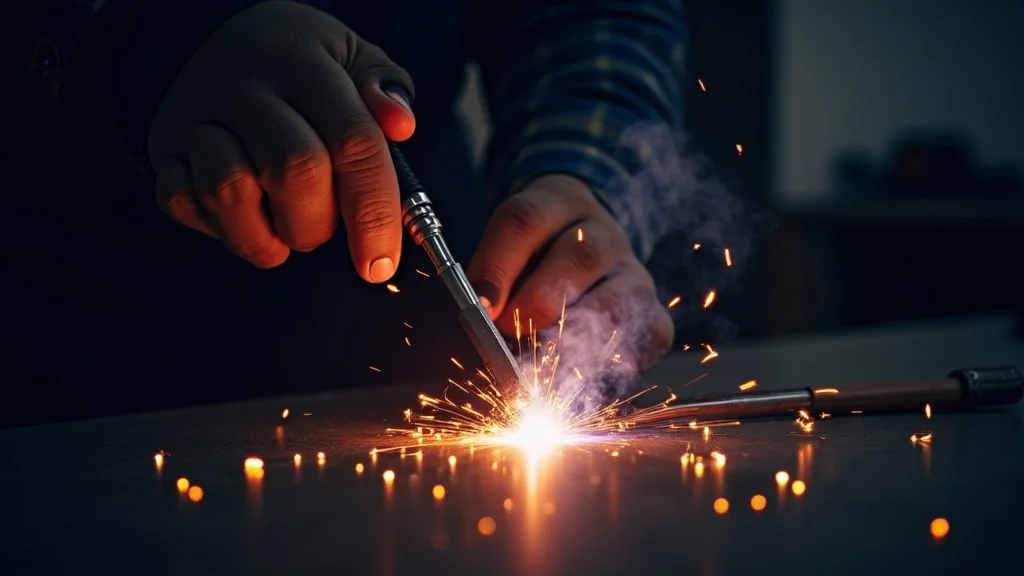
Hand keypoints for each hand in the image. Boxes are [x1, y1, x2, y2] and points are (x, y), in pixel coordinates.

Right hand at [149, 1, 413, 281]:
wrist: (206, 34)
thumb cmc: (294, 60)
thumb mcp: (349, 54)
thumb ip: (384, 87)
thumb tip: (400, 125)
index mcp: (303, 65)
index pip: (352, 142)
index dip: (374, 210)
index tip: (381, 262)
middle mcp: (245, 89)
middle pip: (293, 172)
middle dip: (318, 224)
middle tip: (324, 228)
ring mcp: (197, 118)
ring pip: (230, 193)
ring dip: (265, 235)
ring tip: (285, 228)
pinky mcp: (164, 148)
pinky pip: (182, 202)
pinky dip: (218, 227)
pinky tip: (244, 217)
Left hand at [467, 175, 673, 368]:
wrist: (586, 243)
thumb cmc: (536, 254)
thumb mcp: (508, 248)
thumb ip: (494, 280)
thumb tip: (484, 322)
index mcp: (557, 204)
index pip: (525, 222)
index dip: (499, 266)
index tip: (480, 306)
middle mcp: (603, 234)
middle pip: (579, 258)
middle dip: (538, 303)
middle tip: (510, 332)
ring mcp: (634, 273)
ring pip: (615, 304)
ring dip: (574, 341)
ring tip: (542, 364)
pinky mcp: (654, 311)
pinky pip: (649, 336)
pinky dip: (616, 363)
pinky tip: (583, 374)